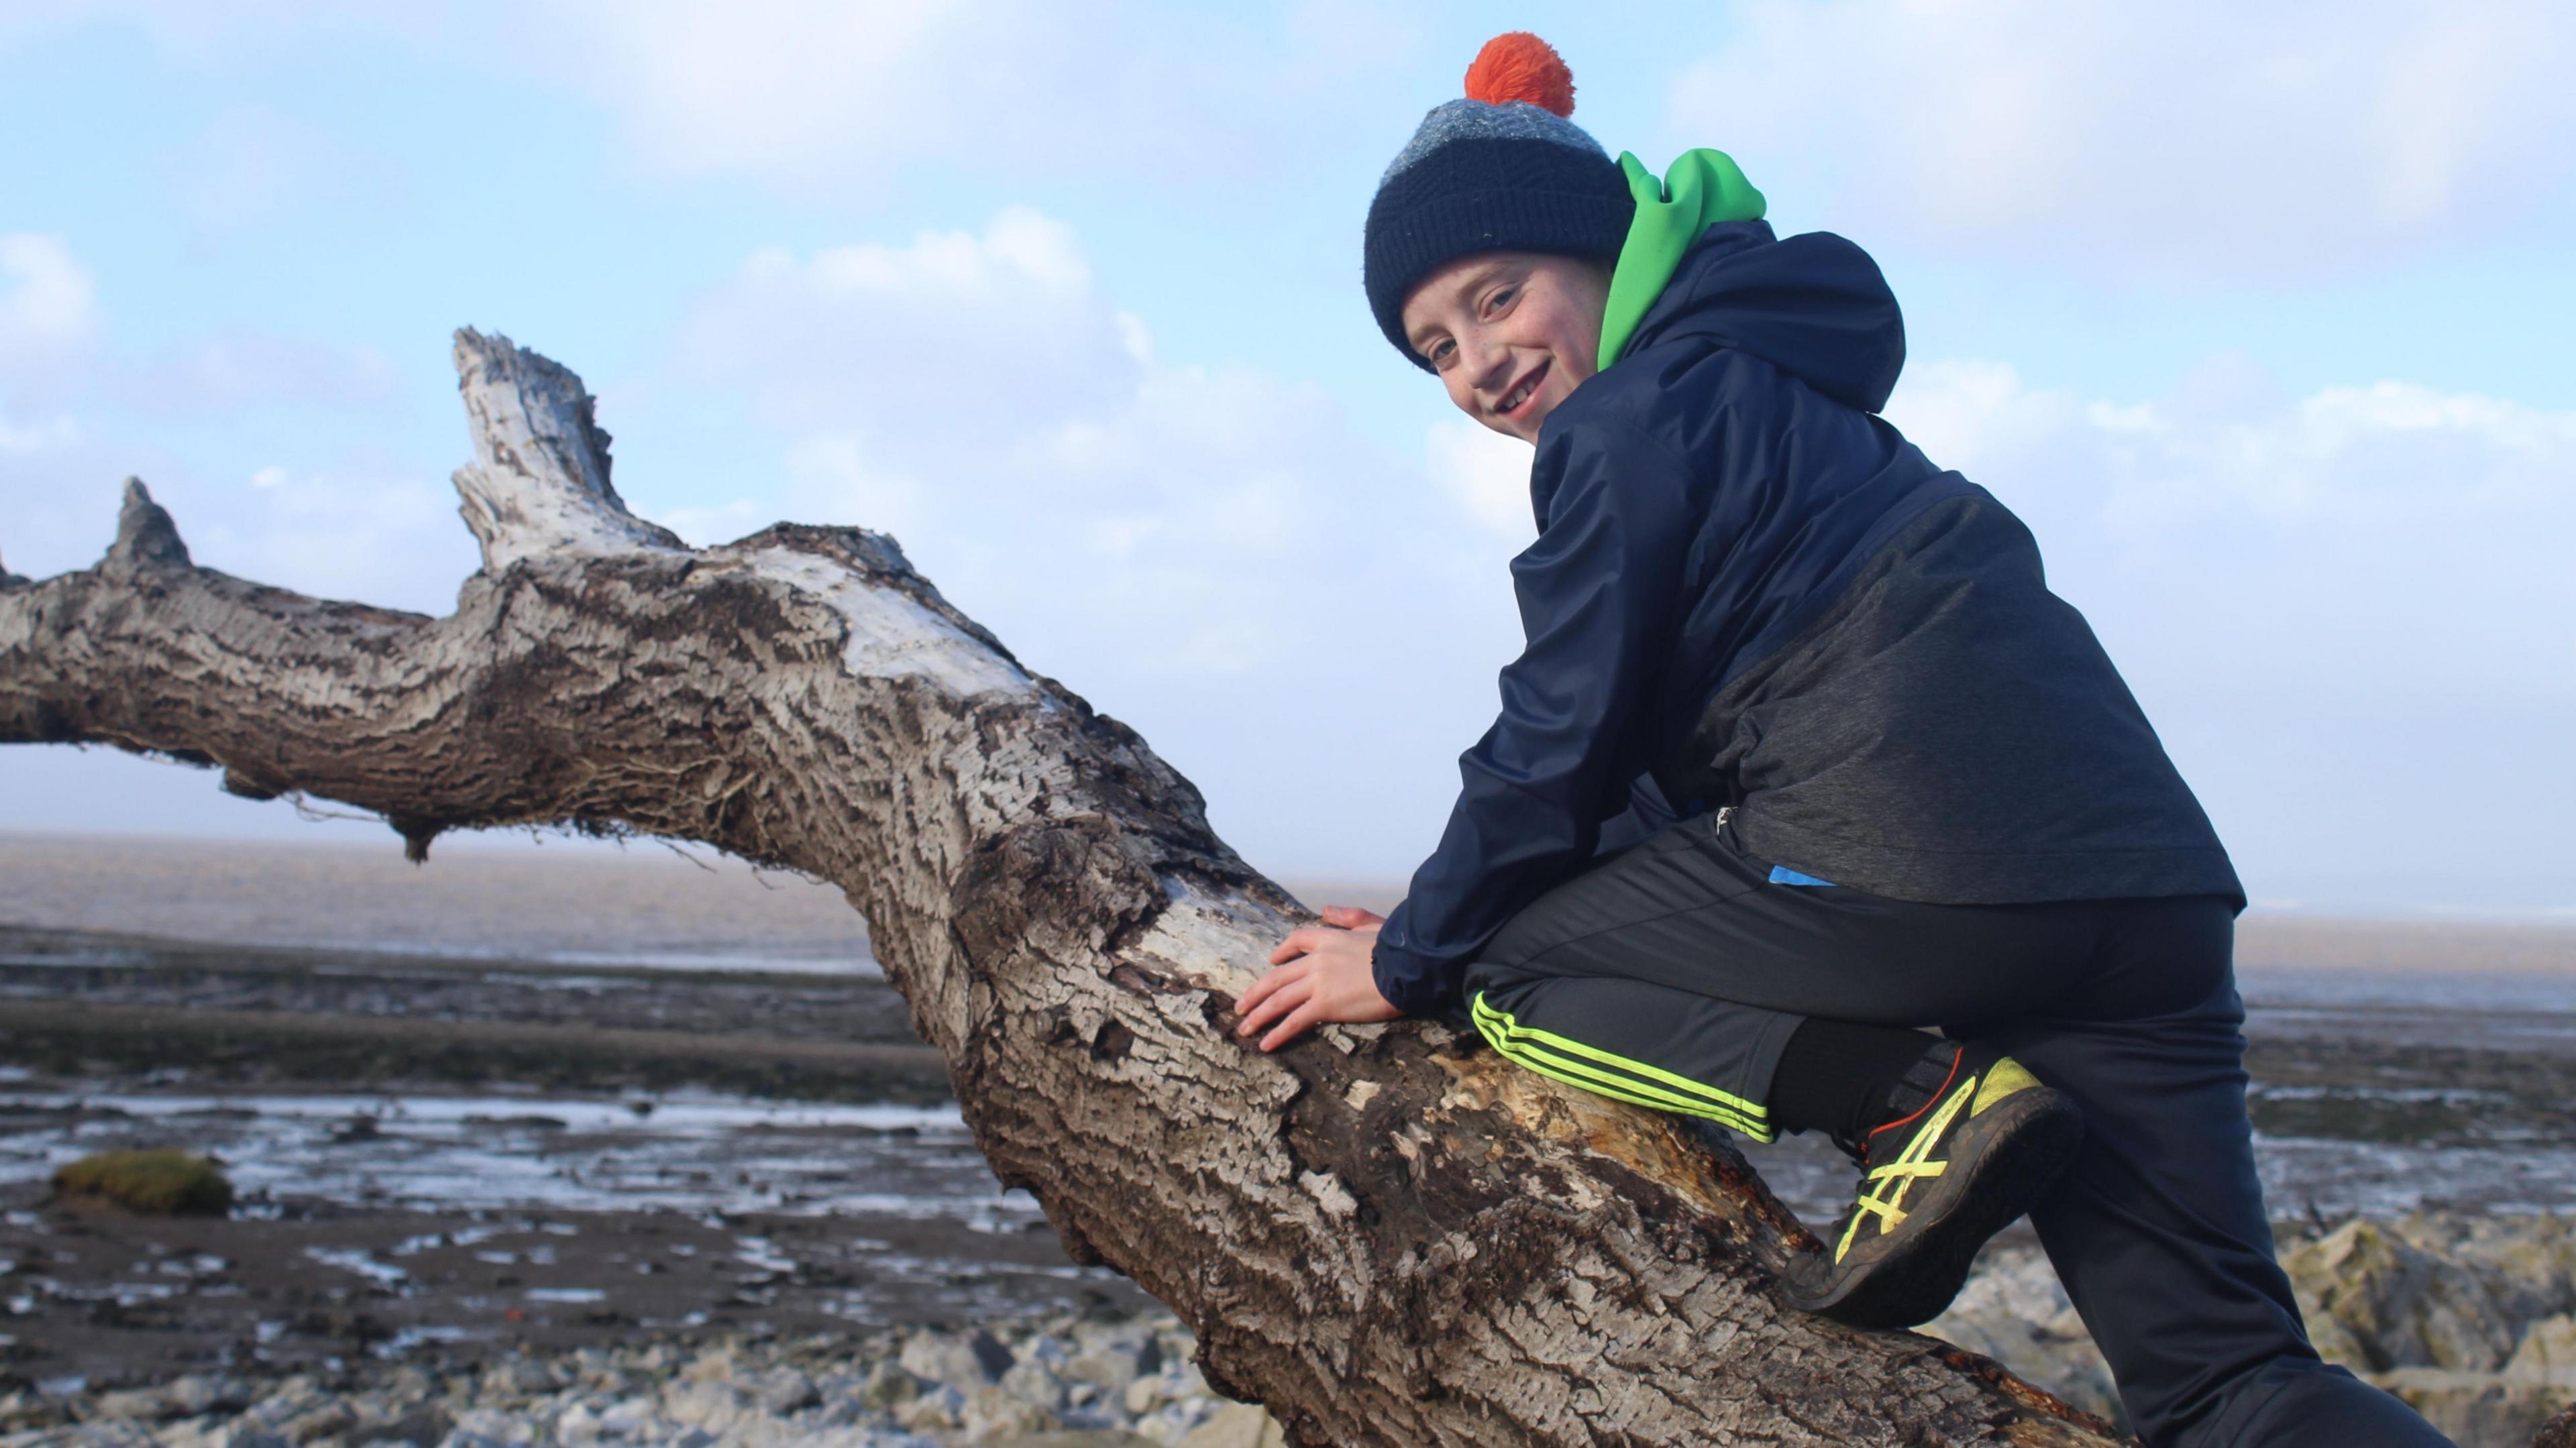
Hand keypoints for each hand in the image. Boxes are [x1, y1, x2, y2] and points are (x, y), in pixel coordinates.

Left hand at [1234, 905, 1399, 1050]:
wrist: (1406, 966)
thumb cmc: (1396, 947)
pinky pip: (1294, 1021)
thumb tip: (1325, 909)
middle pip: (1277, 977)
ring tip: (1244, 1028)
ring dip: (1258, 1015)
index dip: (1281, 951)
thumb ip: (1347, 915)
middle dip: (1255, 993)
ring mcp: (1318, 983)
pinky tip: (1266, 1044)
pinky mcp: (1325, 1005)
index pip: (1297, 940)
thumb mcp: (1370, 922)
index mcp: (1328, 939)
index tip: (1271, 961)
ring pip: (1278, 1000)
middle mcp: (1316, 960)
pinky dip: (1277, 1033)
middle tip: (1240, 1006)